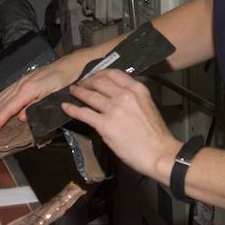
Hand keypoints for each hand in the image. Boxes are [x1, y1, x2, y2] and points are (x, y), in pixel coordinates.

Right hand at [0, 53, 86, 138]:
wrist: (73, 65)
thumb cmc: (67, 80)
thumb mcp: (56, 95)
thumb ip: (37, 105)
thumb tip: (21, 117)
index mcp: (29, 89)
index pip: (9, 108)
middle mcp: (21, 84)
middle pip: (1, 103)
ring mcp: (21, 82)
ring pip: (2, 97)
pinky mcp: (23, 81)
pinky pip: (6, 93)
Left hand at [62, 69, 180, 181]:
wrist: (158, 152)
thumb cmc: (155, 133)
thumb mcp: (148, 105)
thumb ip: (133, 97)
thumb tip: (118, 95)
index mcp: (137, 89)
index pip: (114, 74)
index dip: (100, 73)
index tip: (94, 75)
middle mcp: (124, 95)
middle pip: (99, 82)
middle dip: (88, 81)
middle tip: (82, 84)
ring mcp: (113, 109)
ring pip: (90, 95)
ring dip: (78, 92)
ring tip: (73, 91)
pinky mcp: (104, 124)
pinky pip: (83, 113)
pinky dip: (72, 109)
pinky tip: (66, 106)